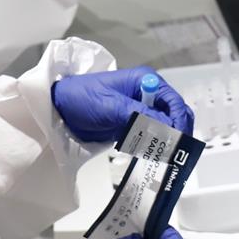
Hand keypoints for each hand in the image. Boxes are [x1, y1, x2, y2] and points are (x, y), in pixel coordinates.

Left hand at [51, 66, 193, 142]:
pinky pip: (150, 136)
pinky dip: (152, 146)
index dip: (179, 120)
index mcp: (145, 81)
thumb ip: (139, 115)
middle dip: (177, 132)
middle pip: (174, 114)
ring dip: (166, 141)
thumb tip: (166, 125)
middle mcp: (147, 94)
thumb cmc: (82, 97)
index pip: (173, 100)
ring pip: (165, 127)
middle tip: (175, 152)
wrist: (59, 109)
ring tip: (164, 157)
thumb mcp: (111, 106)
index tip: (179, 139)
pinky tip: (151, 156)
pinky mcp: (132, 124)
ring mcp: (140, 110)